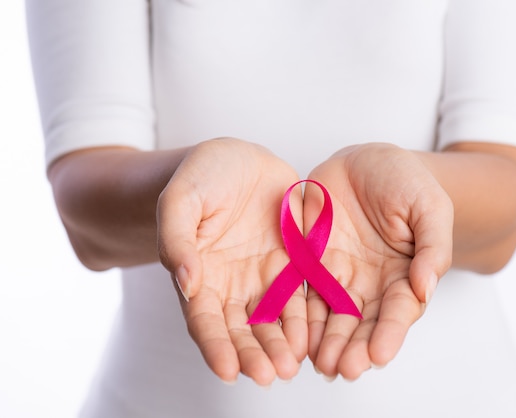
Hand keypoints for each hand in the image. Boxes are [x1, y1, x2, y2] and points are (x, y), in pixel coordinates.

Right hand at [157, 138, 306, 385]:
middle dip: (253, 355)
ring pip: (274, 319)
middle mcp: (233, 285)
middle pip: (242, 329)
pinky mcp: (294, 262)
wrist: (237, 159)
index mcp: (200, 276)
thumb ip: (177, 238)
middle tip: (268, 376)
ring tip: (292, 365)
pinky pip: (303, 293)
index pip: (204, 320)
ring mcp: (265, 276)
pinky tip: (315, 334)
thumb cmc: (200, 177)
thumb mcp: (181, 199)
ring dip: (282, 344)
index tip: (228, 371)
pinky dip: (307, 316)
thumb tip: (185, 280)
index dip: (215, 346)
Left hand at [304, 143, 452, 379]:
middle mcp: (370, 282)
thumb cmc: (406, 181)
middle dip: (353, 346)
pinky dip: (296, 312)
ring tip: (318, 363)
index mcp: (403, 275)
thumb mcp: (430, 206)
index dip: (389, 333)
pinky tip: (292, 333)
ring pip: (329, 314)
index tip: (380, 355)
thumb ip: (433, 246)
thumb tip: (427, 287)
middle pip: (361, 321)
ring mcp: (338, 273)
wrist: (367, 160)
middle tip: (343, 368)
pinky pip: (300, 289)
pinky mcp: (309, 261)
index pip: (398, 310)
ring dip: (323, 339)